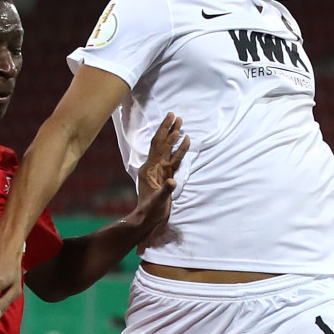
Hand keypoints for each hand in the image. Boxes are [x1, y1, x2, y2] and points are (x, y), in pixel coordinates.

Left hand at [126, 114, 188, 240]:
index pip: (158, 146)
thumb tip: (173, 181)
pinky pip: (174, 158)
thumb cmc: (150, 211)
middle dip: (168, 129)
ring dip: (173, 136)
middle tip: (176, 115)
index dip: (165, 133)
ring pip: (167, 149)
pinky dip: (180, 149)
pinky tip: (185, 140)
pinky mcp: (167, 174)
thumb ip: (165, 190)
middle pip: (162, 143)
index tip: (173, 122)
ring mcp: (160, 169)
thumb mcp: (157, 201)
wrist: (147, 218)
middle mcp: (153, 166)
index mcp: (149, 169)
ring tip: (180, 122)